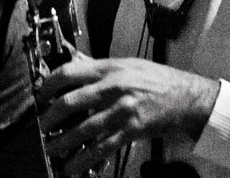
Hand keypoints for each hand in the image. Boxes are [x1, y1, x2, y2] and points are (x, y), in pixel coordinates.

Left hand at [36, 52, 219, 175]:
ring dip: (61, 143)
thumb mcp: (130, 64)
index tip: (41, 95)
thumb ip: (103, 67)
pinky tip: (74, 165)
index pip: (69, 73)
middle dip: (48, 119)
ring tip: (53, 148)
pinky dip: (84, 159)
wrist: (187, 97)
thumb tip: (77, 64)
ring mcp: (122, 109)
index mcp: (112, 69)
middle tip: (42, 127)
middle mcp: (114, 87)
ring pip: (81, 130)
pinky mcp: (130, 129)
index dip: (48, 85)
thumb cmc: (160, 80)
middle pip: (69, 103)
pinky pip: (101, 147)